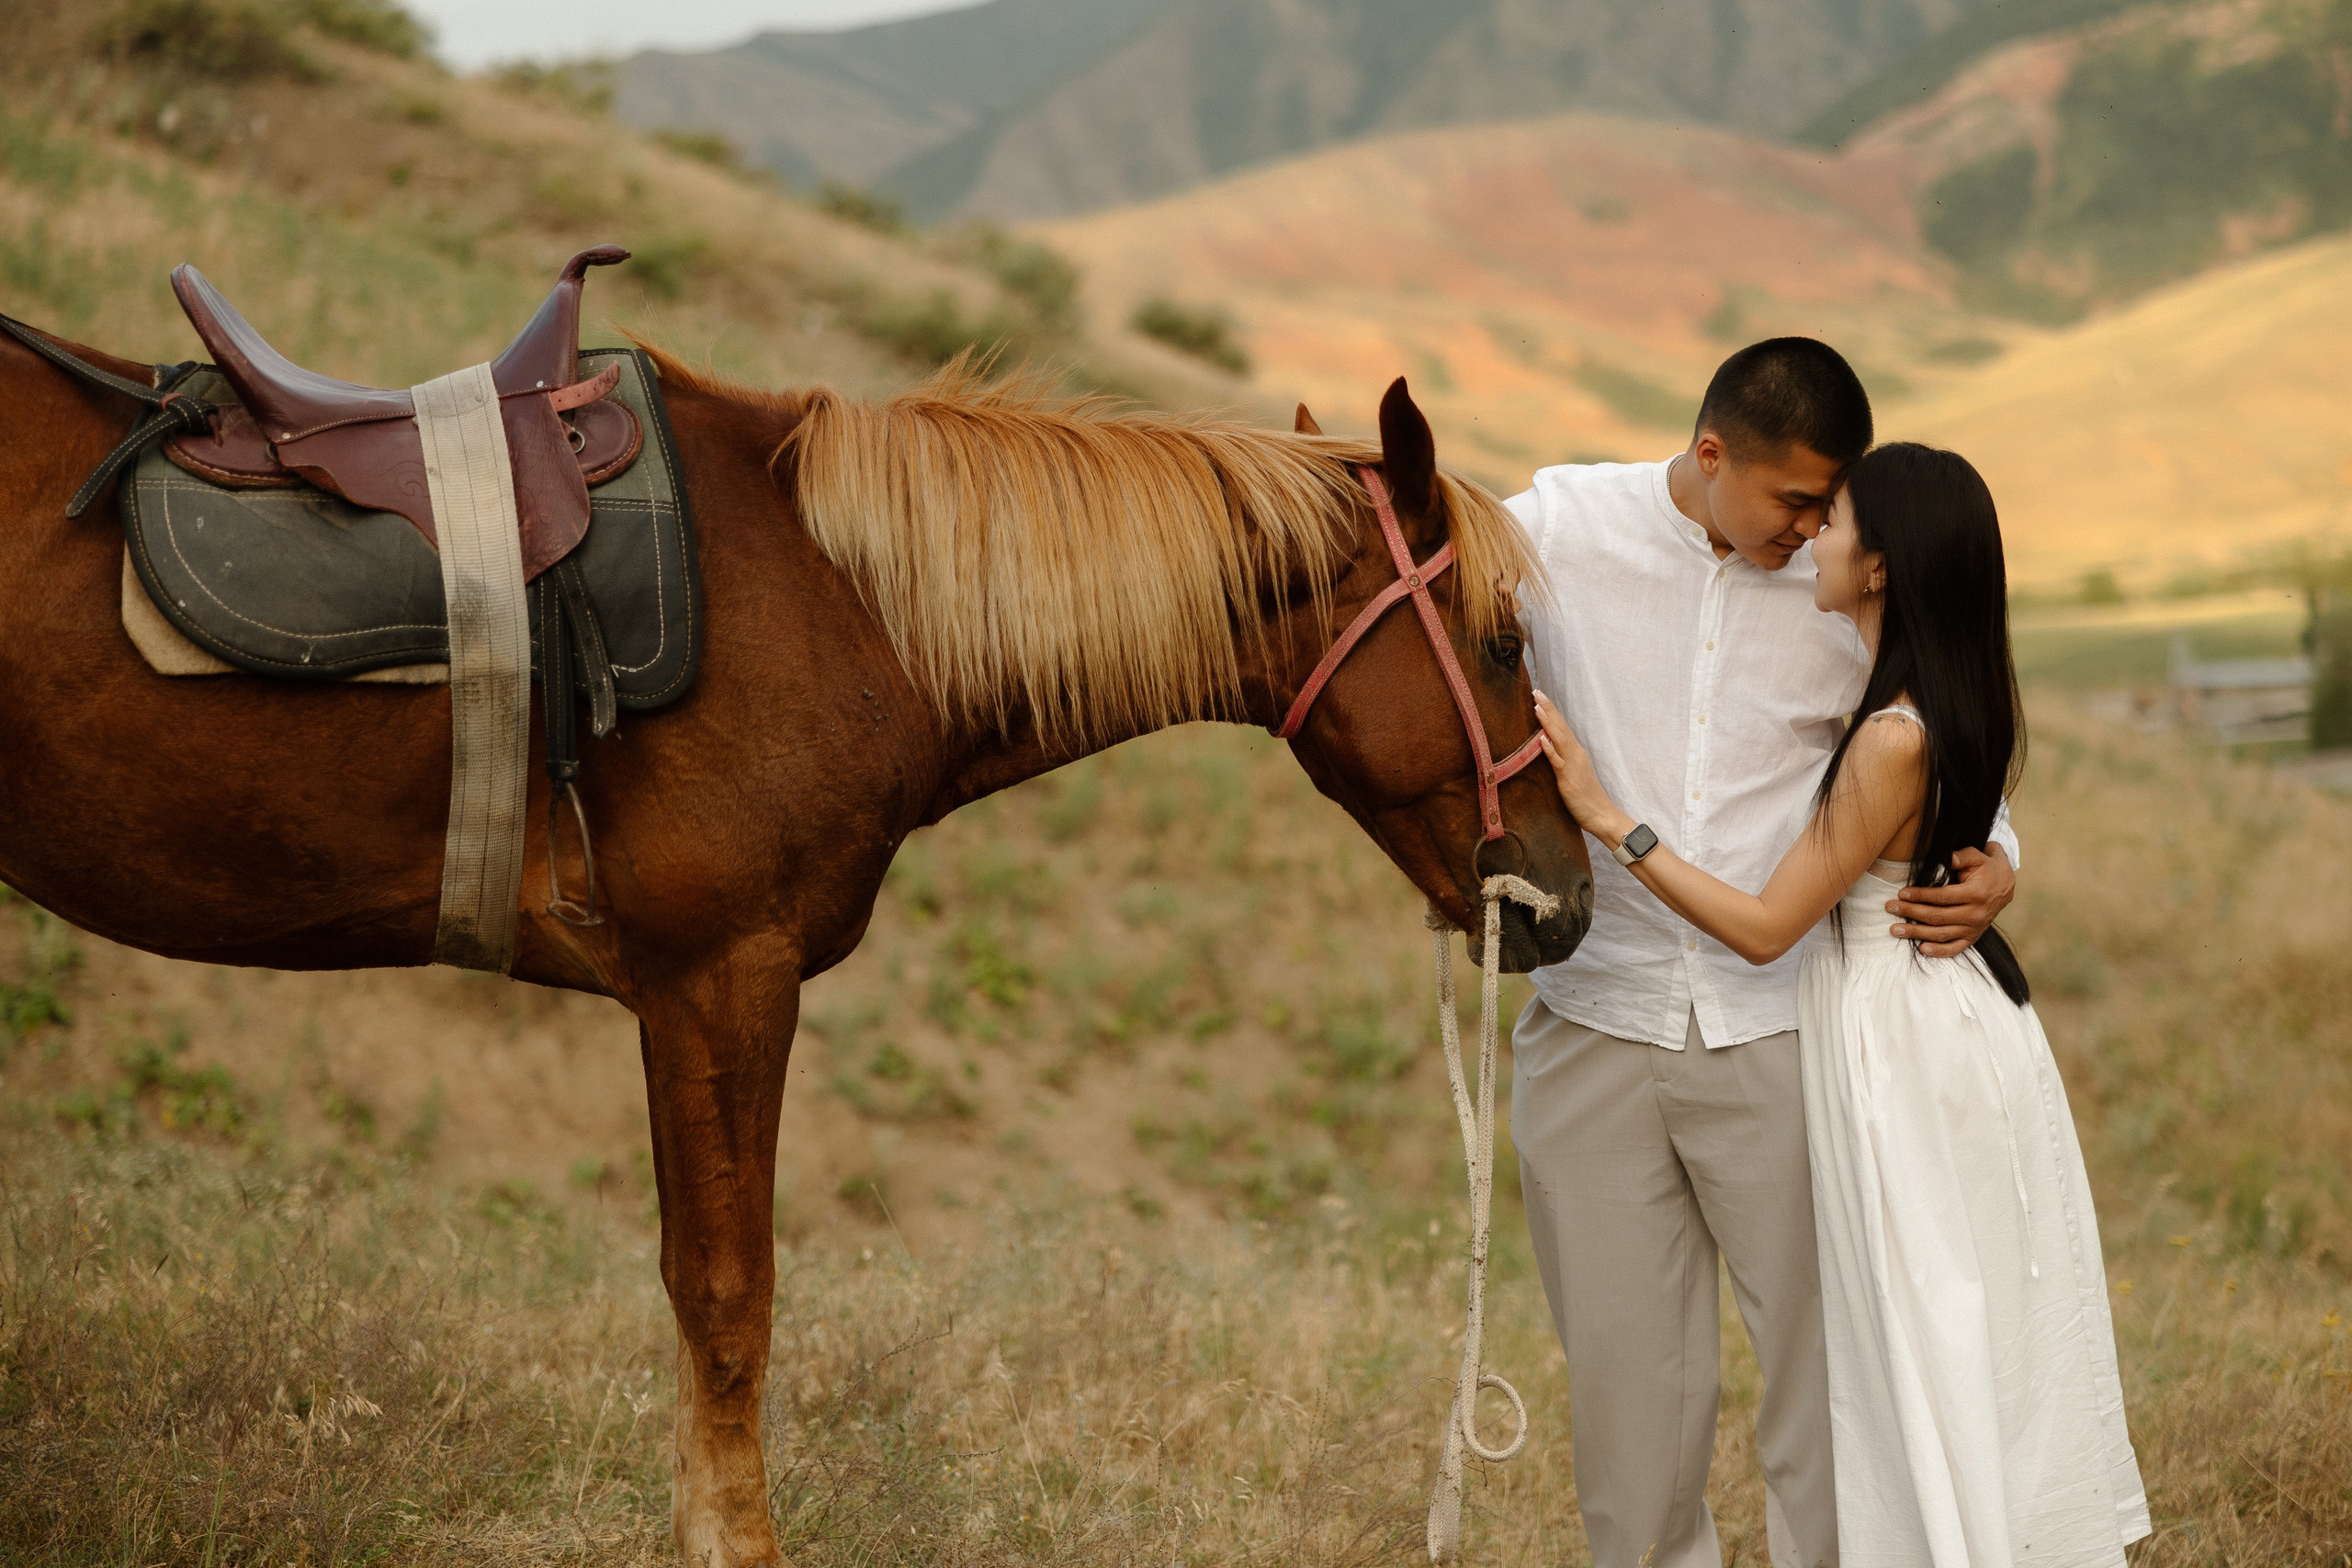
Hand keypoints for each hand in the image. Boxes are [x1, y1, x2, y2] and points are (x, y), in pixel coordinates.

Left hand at [1532, 691, 1633, 844]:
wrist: (1602, 815)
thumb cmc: (1586, 797)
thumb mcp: (1573, 774)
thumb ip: (1562, 760)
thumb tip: (1549, 749)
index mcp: (1576, 752)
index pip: (1562, 727)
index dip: (1551, 711)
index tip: (1540, 696)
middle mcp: (1575, 754)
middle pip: (1560, 726)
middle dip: (1548, 708)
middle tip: (1536, 690)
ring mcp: (1573, 765)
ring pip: (1559, 738)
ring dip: (1548, 722)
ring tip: (1536, 706)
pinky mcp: (1569, 779)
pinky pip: (1558, 762)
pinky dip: (1550, 749)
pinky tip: (1541, 738)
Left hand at [1889, 843, 2014, 957]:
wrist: (2006, 885)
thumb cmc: (1986, 867)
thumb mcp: (1977, 856)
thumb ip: (1959, 856)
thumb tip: (1943, 857)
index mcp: (1976, 893)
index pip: (1942, 897)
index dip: (1920, 895)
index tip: (1901, 893)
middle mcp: (1976, 914)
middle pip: (1937, 917)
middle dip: (1911, 912)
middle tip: (1890, 908)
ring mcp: (1975, 928)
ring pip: (1941, 934)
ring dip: (1916, 933)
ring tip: (1895, 930)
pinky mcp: (1973, 937)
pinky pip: (1955, 948)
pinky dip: (1938, 951)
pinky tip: (1921, 949)